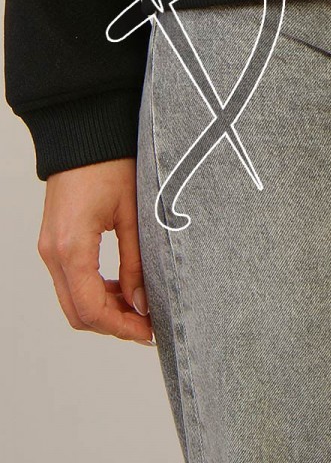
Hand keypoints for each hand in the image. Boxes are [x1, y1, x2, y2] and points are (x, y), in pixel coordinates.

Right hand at [37, 157, 154, 343]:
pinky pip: (69, 279)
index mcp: (71, 247)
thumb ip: (136, 262)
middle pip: (77, 311)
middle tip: (147, 325)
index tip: (148, 333)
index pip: (91, 309)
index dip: (121, 327)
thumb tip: (141, 304)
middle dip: (112, 323)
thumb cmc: (111, 163)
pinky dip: (93, 290)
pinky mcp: (53, 240)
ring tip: (140, 305)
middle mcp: (52, 252)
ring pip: (71, 298)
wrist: (84, 130)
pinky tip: (121, 285)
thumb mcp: (133, 213)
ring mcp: (49, 247)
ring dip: (103, 308)